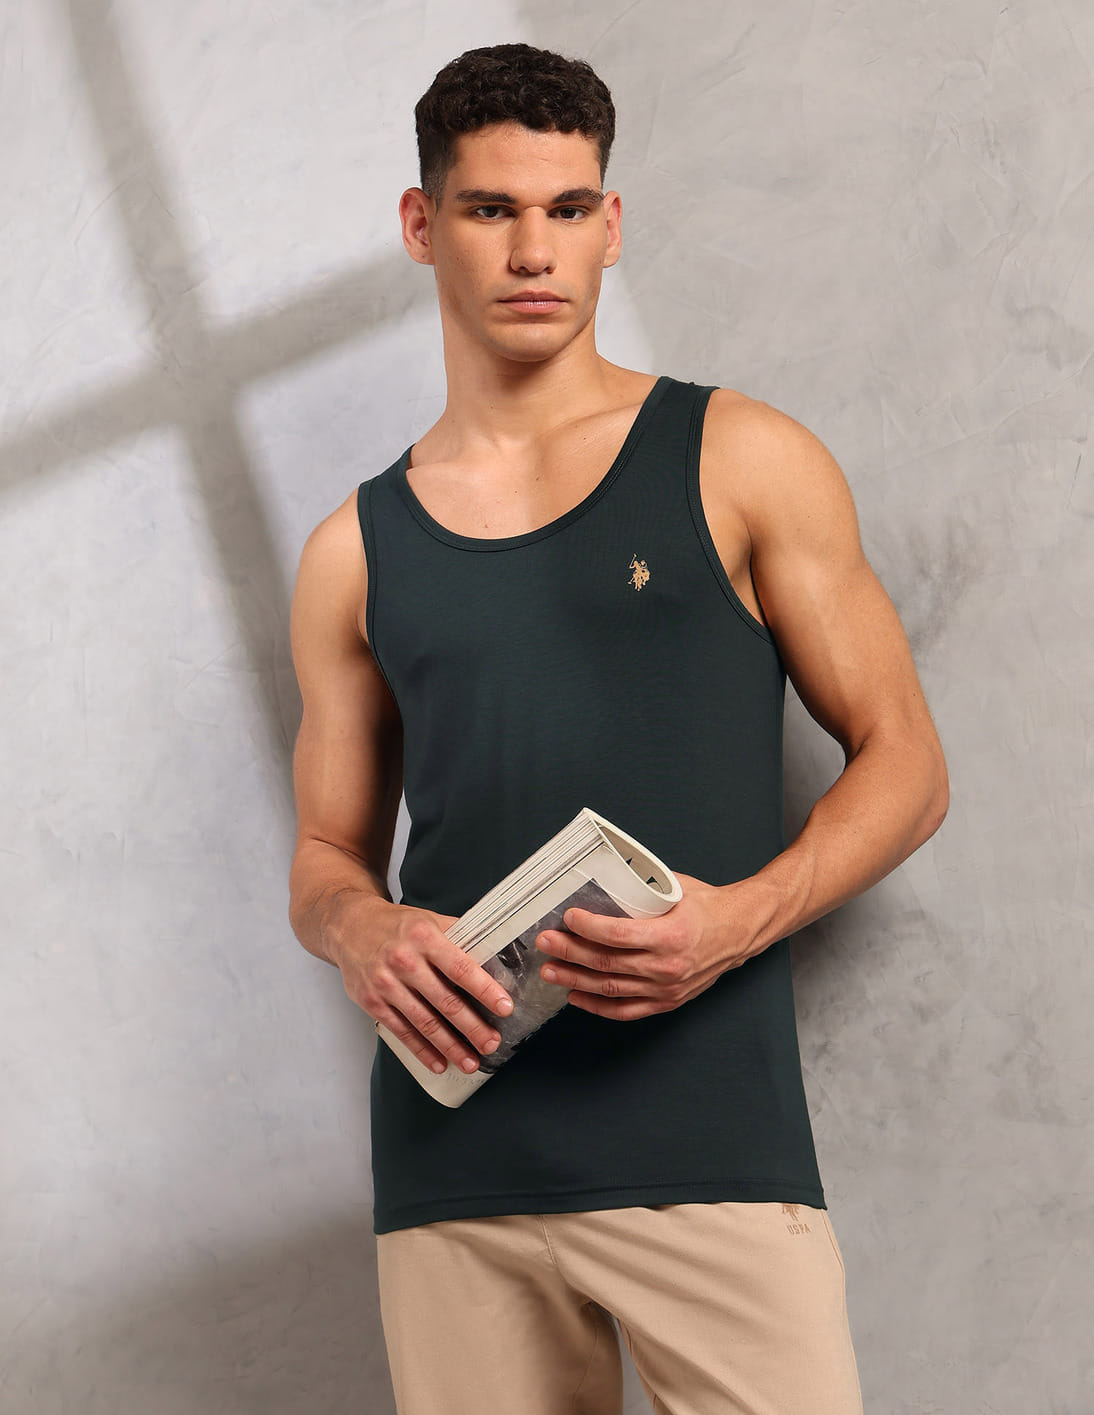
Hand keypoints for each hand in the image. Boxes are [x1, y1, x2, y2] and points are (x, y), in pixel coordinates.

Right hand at [332, 897, 514, 1074]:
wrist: (349, 926)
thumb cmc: (396, 925)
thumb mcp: (428, 919)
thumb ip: (459, 937)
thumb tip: (495, 953)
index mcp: (425, 937)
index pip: (461, 968)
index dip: (485, 990)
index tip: (504, 1007)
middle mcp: (404, 961)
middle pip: (445, 1001)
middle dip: (472, 1027)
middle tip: (491, 1043)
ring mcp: (385, 984)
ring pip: (424, 1022)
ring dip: (450, 1046)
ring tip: (470, 1062)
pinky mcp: (371, 1002)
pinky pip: (402, 1031)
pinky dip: (422, 1051)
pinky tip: (439, 1063)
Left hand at [534, 871, 768, 1019]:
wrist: (740, 932)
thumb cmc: (707, 907)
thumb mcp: (676, 888)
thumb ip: (641, 889)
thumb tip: (603, 878)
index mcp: (671, 936)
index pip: (619, 935)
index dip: (589, 928)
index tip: (568, 917)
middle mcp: (667, 967)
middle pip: (608, 963)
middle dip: (570, 952)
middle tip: (545, 943)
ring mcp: (666, 988)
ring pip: (611, 988)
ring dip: (575, 979)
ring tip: (550, 970)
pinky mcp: (666, 1001)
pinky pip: (626, 1010)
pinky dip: (597, 1006)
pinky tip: (575, 995)